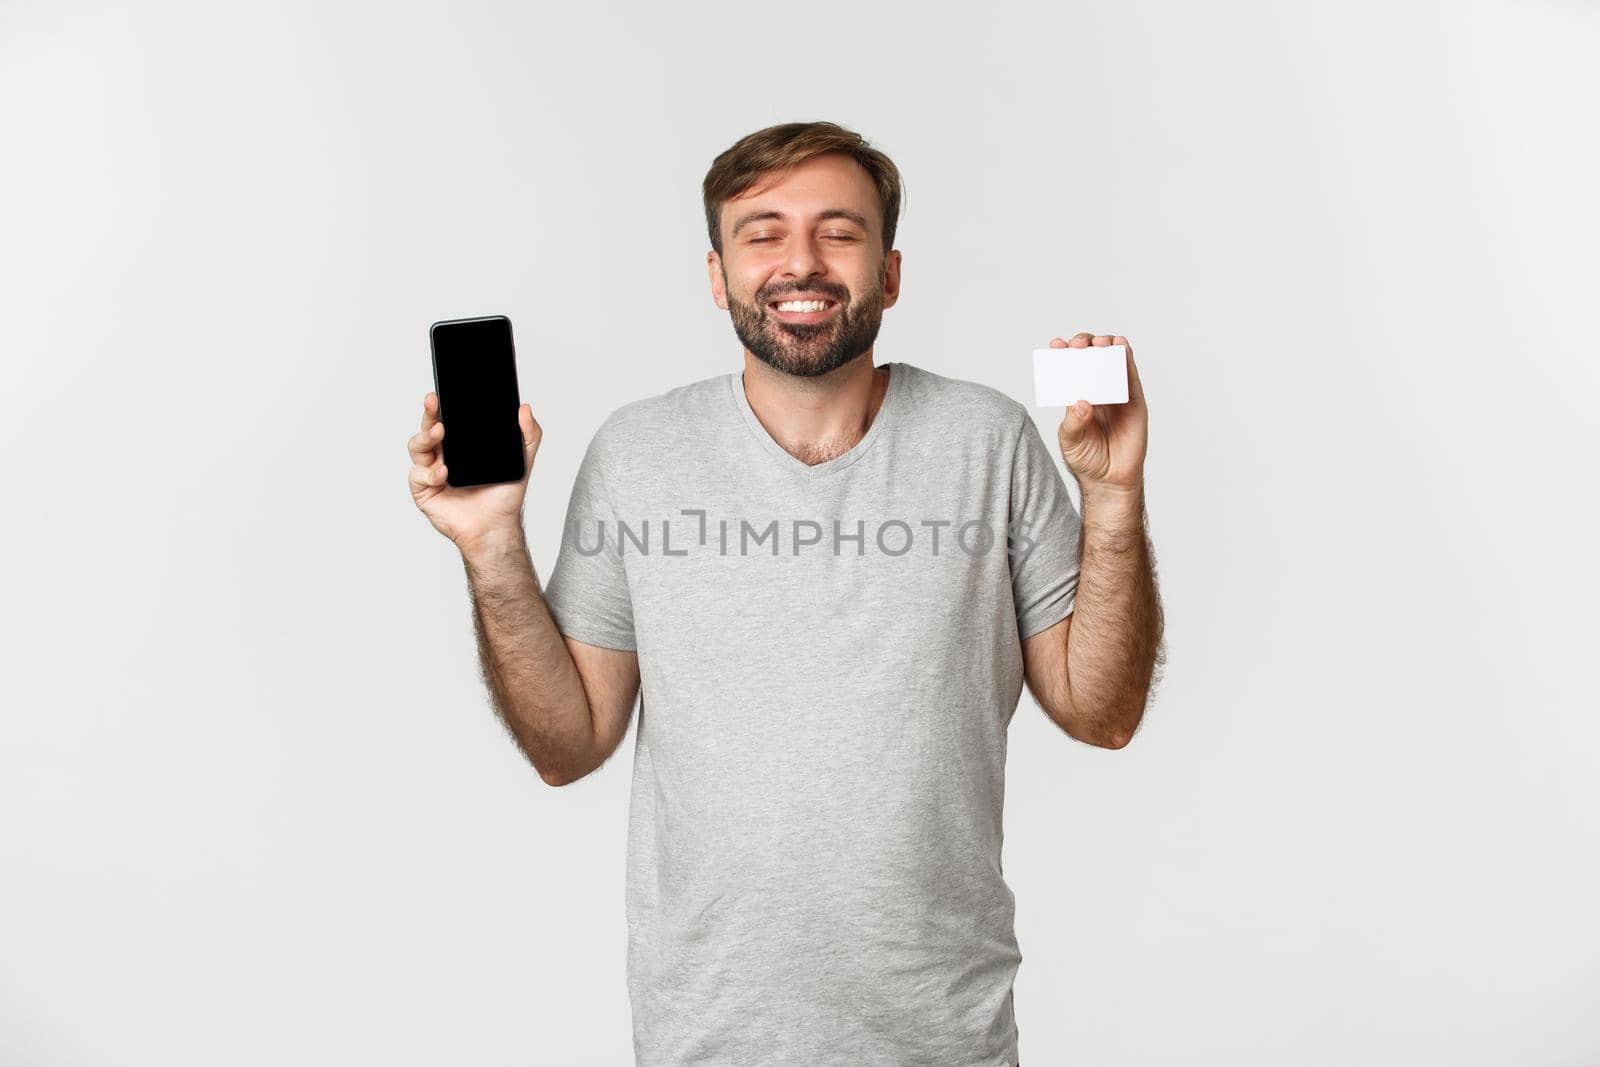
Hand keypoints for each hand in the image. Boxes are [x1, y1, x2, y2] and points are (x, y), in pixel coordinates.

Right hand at [407, 392, 541, 551]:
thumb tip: (525, 409)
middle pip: (428, 427)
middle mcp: (443, 454)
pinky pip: (418, 475)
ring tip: (440, 433)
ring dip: (425, 437)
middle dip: (428, 413)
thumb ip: (528, 435)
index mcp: (461, 444)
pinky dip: (430, 472)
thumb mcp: (522, 461)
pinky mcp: (424, 490)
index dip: (441, 405)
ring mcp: (431, 471)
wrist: (496, 528)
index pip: (447, 418)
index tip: (441, 393)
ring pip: (417, 446)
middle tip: (434, 403)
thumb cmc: (504, 497)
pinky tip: (443, 472)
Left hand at [1050, 333, 1147, 493]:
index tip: (1056, 344)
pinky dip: (1127, 357)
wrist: (1109, 480)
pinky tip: (1121, 346)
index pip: (1069, 370)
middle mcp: (1096, 391)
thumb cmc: (1086, 459)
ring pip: (1112, 362)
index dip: (1064, 354)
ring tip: (1099, 342)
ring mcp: (1116, 394)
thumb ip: (1073, 422)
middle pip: (1091, 359)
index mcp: (1077, 397)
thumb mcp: (1070, 440)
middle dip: (1084, 345)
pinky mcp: (1134, 400)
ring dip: (1106, 346)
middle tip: (1078, 344)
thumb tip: (1082, 402)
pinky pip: (1131, 375)